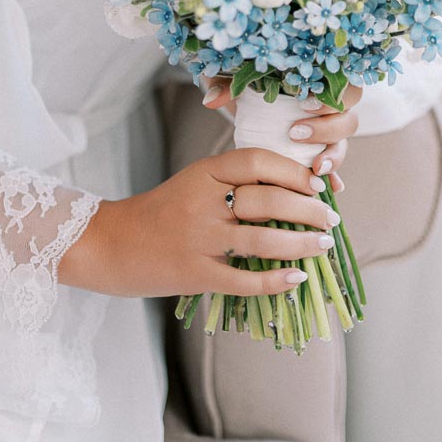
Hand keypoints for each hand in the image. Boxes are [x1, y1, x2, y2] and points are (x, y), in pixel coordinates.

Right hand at [88, 149, 339, 298]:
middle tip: (330, 219)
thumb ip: (235, 181)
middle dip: (308, 210)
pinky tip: (296, 279)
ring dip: (300, 244)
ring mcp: (198, 239)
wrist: (111, 244)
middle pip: (267, 200)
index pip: (258, 161)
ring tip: (323, 246)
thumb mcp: (195, 182)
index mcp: (203, 172)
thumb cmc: (162, 211)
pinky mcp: (195, 274)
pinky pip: (243, 279)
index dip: (294, 171)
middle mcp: (202, 202)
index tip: (318, 184)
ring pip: (261, 240)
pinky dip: (274, 281)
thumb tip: (295, 189)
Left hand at [200, 75, 361, 192]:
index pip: (340, 86)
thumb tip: (212, 100)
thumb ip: (225, 84)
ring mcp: (325, 133)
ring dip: (334, 157)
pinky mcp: (317, 154)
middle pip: (348, 118)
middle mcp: (327, 108)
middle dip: (329, 130)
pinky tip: (332, 188)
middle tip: (297, 136)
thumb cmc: (246, 85)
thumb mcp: (234, 80)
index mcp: (315, 83)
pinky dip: (334, 178)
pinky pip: (333, 168)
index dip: (328, 97)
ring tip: (315, 169)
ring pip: (343, 144)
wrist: (244, 103)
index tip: (303, 105)